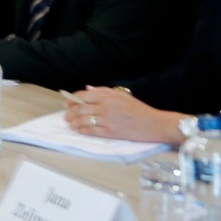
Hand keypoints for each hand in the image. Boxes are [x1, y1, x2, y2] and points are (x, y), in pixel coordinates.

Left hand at [65, 86, 181, 143]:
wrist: (154, 124)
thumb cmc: (139, 109)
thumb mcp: (122, 95)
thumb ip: (104, 91)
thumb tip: (87, 88)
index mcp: (108, 97)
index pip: (83, 96)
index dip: (72, 100)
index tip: (67, 103)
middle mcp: (105, 107)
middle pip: (80, 109)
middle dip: (70, 112)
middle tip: (66, 116)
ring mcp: (107, 120)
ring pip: (83, 120)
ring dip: (74, 122)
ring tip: (70, 123)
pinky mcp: (111, 132)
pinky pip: (91, 131)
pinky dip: (82, 130)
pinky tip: (79, 130)